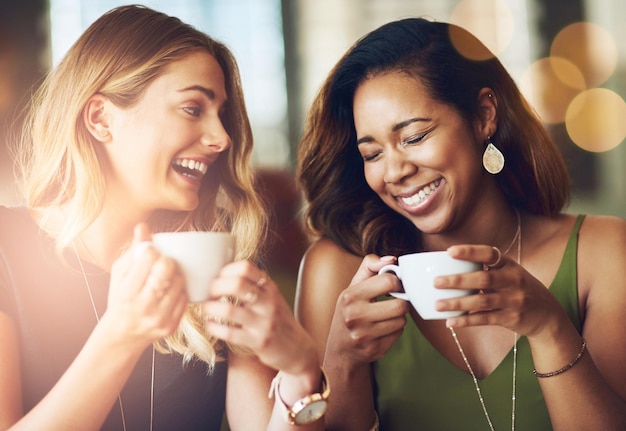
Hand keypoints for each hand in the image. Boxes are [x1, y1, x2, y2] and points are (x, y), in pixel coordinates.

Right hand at [102, 224, 187, 344]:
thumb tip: (143, 226)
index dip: (151, 250)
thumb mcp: (119, 275)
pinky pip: (184, 298)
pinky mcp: (171, 326)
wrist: (122, 335)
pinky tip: (169, 292)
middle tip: (163, 262)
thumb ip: (133, 251)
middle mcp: (143, 306)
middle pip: (166, 268)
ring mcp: (159, 318)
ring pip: (178, 282)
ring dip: (175, 275)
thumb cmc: (120, 299)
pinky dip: (179, 291)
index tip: (150, 253)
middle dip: (166, 260)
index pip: (148, 258)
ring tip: (165, 278)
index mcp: (127, 291)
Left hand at [202, 261, 318, 374]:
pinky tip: (210, 324)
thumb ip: (253, 286)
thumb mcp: (271, 298)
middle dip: (216, 286)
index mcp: (270, 288)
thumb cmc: (278, 320)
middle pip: (237, 284)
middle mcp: (269, 303)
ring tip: (205, 308)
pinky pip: (229, 333)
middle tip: (209, 292)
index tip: (218, 277)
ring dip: (210, 308)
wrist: (297, 348)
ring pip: (229, 310)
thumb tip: (222, 275)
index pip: (246, 268)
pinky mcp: (258, 342)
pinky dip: (213, 327)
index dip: (226, 270)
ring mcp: (264, 323)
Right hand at [326, 254, 407, 363]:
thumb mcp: (352, 287)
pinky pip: (398, 334)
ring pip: (401, 321)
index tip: (392, 286)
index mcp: (350, 296)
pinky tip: (382, 330)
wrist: (339, 350)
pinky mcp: (374, 350)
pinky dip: (394, 331)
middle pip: (400, 305)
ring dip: (398, 318)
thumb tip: (391, 259)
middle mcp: (355, 316)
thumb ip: (370, 267)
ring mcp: (364, 335)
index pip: (388, 281)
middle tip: (393, 303)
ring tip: (385, 317)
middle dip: (400, 303)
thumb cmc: (349, 311)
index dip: (396, 282)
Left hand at [436, 245, 567, 337]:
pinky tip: (450, 322)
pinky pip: (485, 319)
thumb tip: (449, 267)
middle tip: (436, 282)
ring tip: (438, 305)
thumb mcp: (510, 274)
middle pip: (483, 278)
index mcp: (510, 265)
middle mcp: (514, 280)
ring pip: (482, 301)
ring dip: (458, 303)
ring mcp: (514, 300)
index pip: (489, 253)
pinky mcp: (512, 318)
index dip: (469, 251)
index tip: (450, 252)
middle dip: (458, 280)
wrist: (548, 316)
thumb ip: (487, 269)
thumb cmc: (519, 290)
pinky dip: (466, 321)